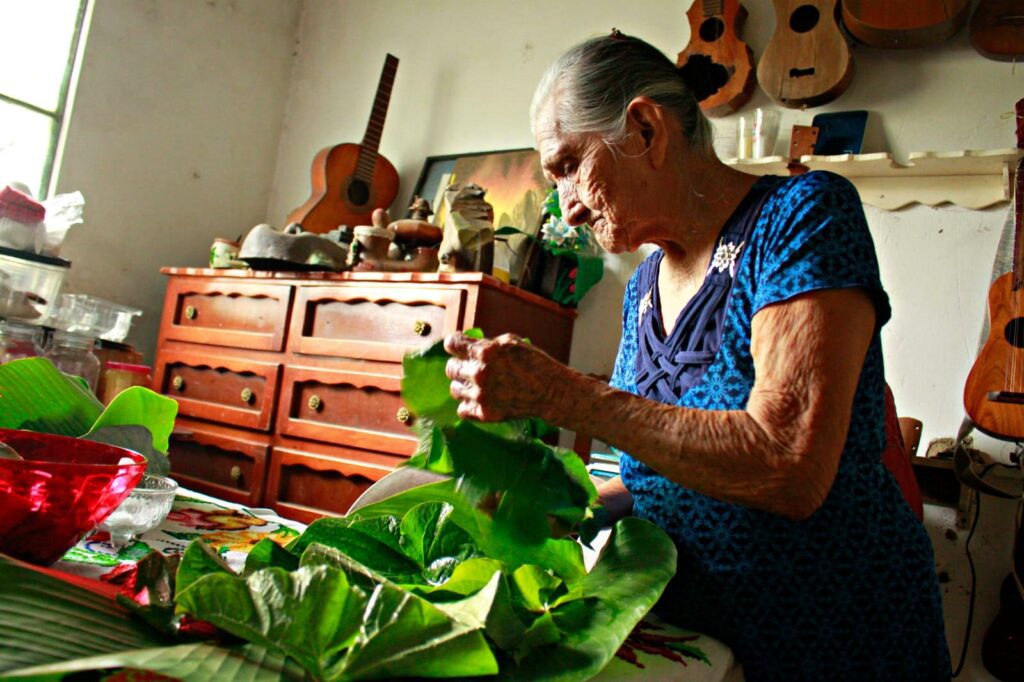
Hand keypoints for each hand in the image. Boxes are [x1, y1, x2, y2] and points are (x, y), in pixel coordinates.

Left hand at [444, 332, 562, 421]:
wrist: (551, 392)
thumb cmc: (534, 363)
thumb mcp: (511, 342)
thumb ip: (485, 343)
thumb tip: (466, 344)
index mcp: (485, 352)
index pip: (451, 344)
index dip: (454, 344)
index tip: (458, 347)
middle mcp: (479, 373)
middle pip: (450, 368)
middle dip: (460, 366)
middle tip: (472, 368)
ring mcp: (481, 395)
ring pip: (455, 390)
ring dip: (464, 386)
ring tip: (479, 385)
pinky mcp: (485, 413)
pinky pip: (462, 410)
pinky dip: (470, 405)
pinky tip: (481, 399)